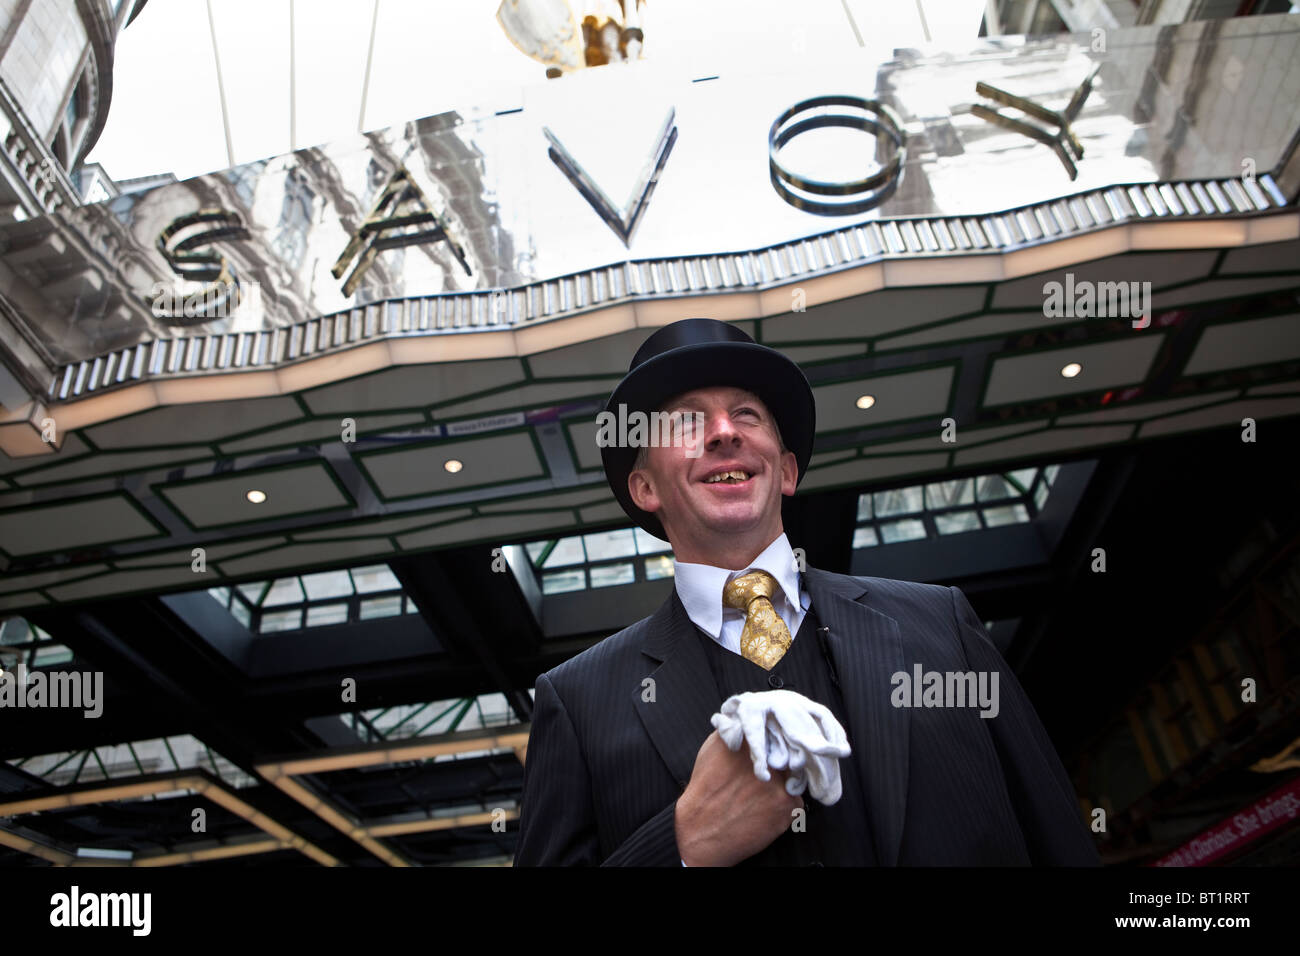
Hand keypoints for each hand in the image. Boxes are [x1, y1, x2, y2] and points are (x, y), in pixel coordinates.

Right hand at [674, 730, 802, 866]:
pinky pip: (796, 799)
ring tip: (762, 794)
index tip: (773, 746)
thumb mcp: (712, 749)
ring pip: (796, 776)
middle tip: (770, 772)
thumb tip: (751, 723)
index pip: (778, 730)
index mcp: (752, 740)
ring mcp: (782, 781)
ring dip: (785, 783)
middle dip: (784, 760)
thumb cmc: (704, 790)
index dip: (777, 739)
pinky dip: (784, 804)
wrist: (701, 830)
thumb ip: (736, 731)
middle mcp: (770, 758)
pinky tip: (764, 810)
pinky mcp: (788, 805)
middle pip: (791, 752)